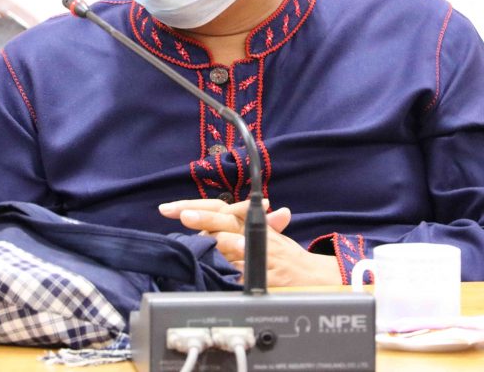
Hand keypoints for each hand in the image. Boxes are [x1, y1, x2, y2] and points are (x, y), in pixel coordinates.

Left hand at [158, 198, 340, 286]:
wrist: (314, 277)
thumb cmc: (283, 256)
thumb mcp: (262, 237)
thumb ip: (238, 228)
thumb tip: (209, 222)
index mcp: (250, 224)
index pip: (220, 208)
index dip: (195, 206)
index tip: (169, 208)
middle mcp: (257, 235)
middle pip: (227, 221)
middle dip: (205, 218)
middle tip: (183, 216)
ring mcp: (266, 255)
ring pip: (239, 246)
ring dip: (223, 243)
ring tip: (206, 238)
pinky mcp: (274, 276)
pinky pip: (253, 273)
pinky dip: (242, 271)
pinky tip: (232, 269)